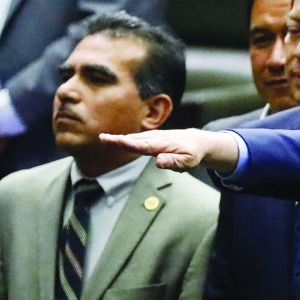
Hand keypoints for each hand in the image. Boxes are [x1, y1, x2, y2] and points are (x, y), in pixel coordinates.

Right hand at [99, 128, 238, 173]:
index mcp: (163, 145)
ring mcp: (153, 137)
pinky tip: (115, 140)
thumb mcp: (187, 161)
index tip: (117, 142)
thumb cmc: (192, 154)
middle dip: (119, 140)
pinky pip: (136, 139)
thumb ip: (173, 162)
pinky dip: (125, 139)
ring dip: (119, 138)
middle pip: (135, 140)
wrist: (196, 141)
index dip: (130, 144)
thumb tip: (159, 162)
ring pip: (134, 138)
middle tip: (103, 139)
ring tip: (104, 138)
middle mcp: (156, 139)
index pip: (144, 145)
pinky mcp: (152, 138)